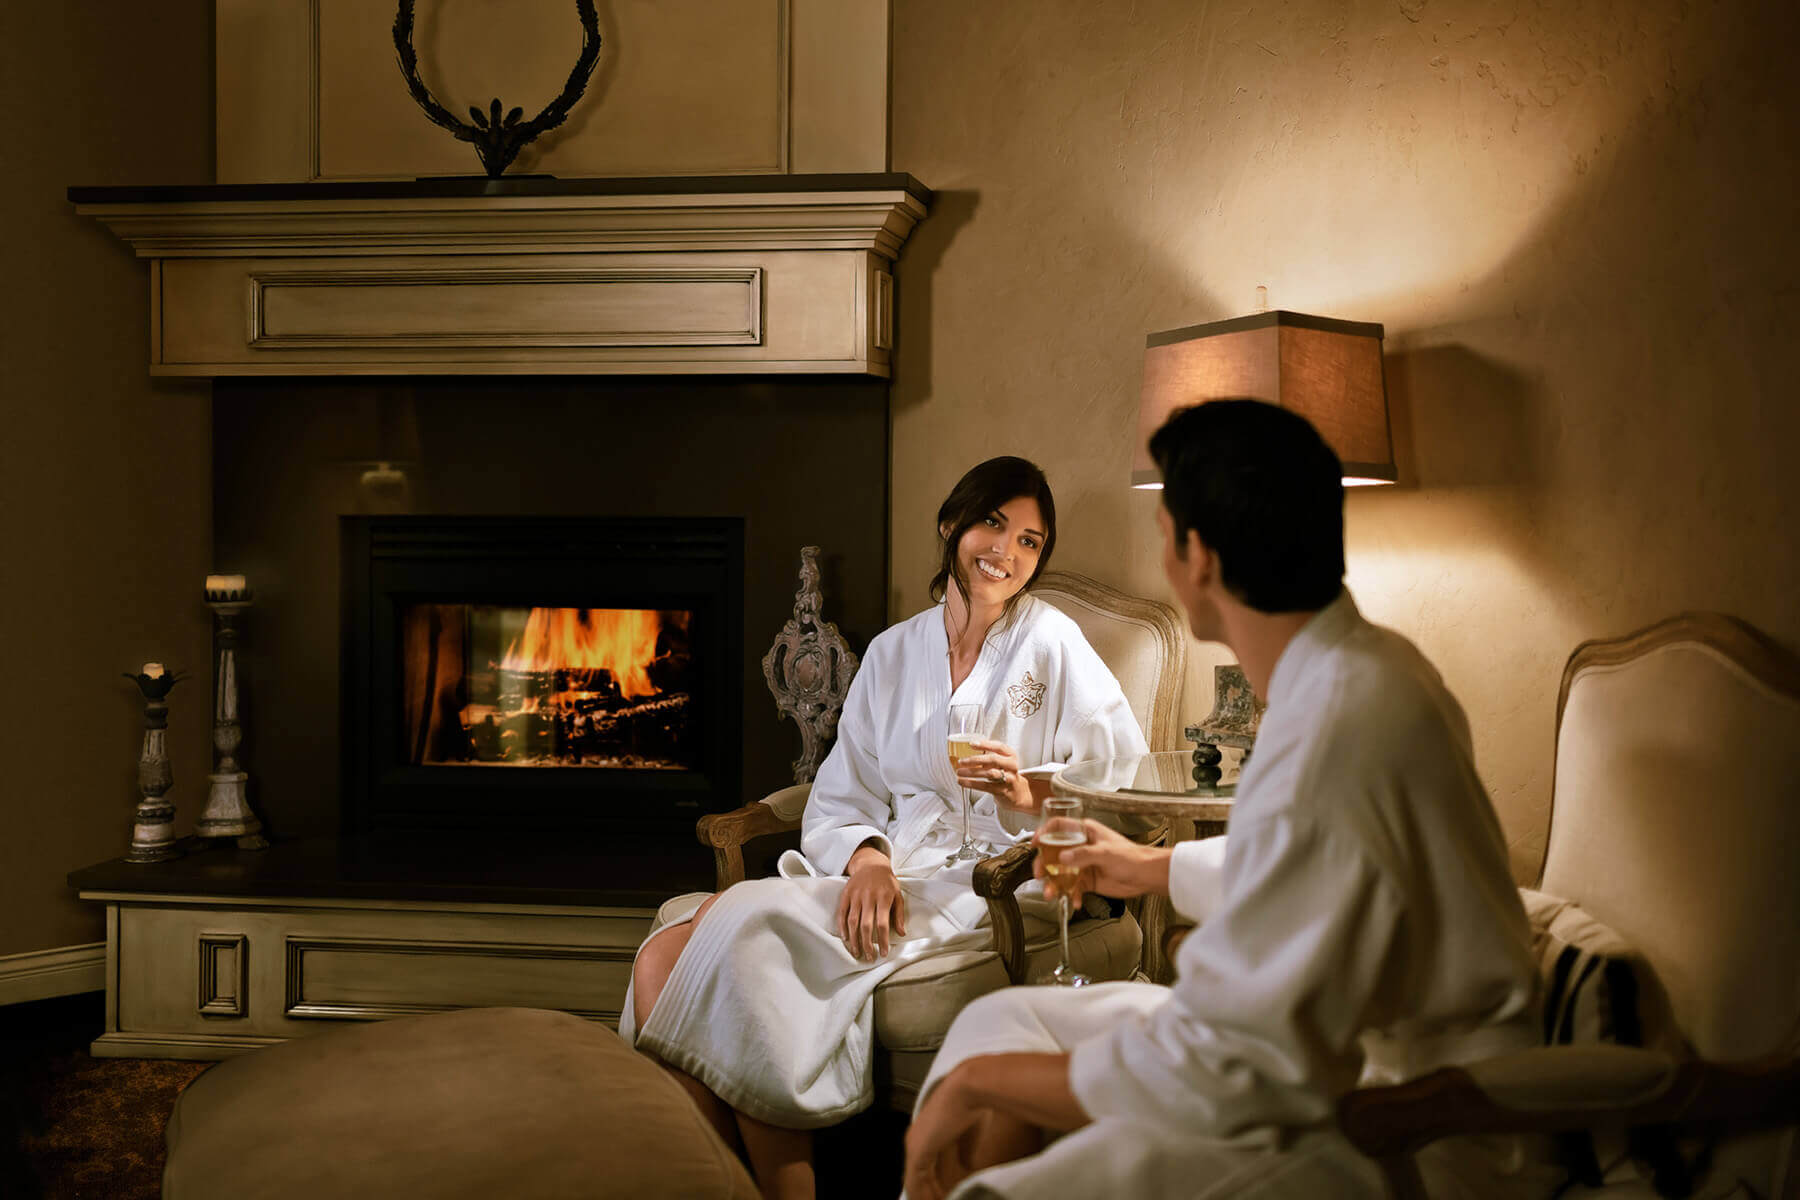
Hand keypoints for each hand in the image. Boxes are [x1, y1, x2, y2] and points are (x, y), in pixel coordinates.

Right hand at [835, 844, 906, 960]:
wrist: (871, 864)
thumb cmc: (887, 883)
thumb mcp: (898, 895)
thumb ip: (899, 914)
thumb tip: (901, 933)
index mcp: (884, 898)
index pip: (882, 924)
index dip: (883, 941)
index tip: (883, 953)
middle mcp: (869, 897)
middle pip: (866, 925)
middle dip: (867, 944)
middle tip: (869, 957)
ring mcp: (856, 895)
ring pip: (853, 921)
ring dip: (854, 939)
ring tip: (857, 952)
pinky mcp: (846, 894)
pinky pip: (842, 912)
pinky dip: (842, 926)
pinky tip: (845, 938)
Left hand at [903, 1064, 983, 1199]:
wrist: (971, 1087)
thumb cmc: (974, 1101)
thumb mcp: (970, 1132)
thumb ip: (964, 1149)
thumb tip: (967, 1165)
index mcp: (928, 1131)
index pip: (928, 1166)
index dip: (938, 1184)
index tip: (948, 1193)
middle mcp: (917, 1139)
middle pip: (920, 1176)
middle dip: (933, 1192)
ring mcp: (915, 1145)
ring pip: (916, 1183)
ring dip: (929, 1197)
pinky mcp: (918, 1151)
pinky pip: (915, 1183)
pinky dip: (923, 1197)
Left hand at [956, 738, 1037, 812]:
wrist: (1017, 793)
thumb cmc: (1005, 773)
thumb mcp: (1001, 762)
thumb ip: (989, 755)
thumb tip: (966, 750)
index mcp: (1011, 755)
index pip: (999, 747)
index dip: (985, 744)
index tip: (971, 743)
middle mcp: (1011, 766)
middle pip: (993, 760)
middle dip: (975, 759)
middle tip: (961, 761)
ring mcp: (1008, 779)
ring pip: (989, 773)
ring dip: (972, 772)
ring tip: (959, 772)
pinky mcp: (1002, 791)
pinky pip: (985, 786)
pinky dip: (972, 783)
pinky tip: (963, 782)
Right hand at [1032, 819, 1170, 906]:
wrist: (1145, 876)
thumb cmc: (1132, 857)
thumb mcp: (1106, 852)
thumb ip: (1083, 854)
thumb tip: (1063, 858)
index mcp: (1084, 832)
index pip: (1058, 827)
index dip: (1044, 833)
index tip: (1035, 844)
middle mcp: (1080, 847)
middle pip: (1054, 853)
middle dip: (1045, 865)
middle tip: (1040, 875)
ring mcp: (1083, 864)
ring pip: (1061, 873)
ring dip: (1055, 884)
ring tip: (1053, 894)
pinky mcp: (1087, 880)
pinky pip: (1072, 888)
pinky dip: (1071, 895)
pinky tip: (1075, 901)